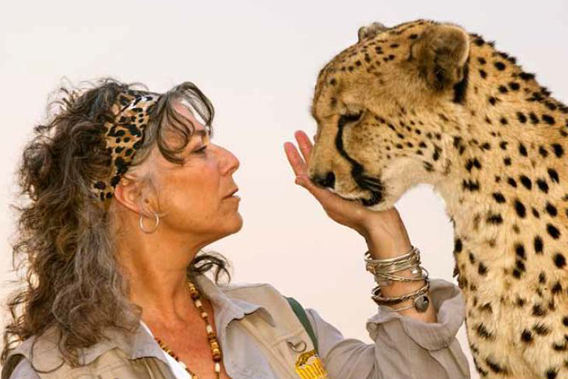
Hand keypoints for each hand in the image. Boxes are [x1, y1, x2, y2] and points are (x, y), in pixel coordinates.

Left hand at [284, 130, 411, 257]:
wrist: (382, 222)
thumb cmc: (357, 216)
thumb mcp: (331, 202)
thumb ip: (315, 189)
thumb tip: (297, 178)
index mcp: (323, 192)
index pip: (305, 171)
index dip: (295, 158)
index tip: (288, 144)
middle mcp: (332, 186)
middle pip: (315, 164)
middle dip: (306, 148)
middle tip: (298, 133)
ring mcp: (344, 183)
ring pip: (328, 162)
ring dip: (321, 149)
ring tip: (315, 134)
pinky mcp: (357, 181)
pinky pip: (342, 164)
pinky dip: (337, 154)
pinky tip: (339, 146)